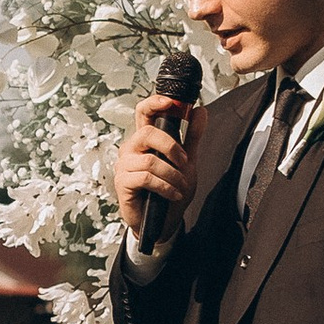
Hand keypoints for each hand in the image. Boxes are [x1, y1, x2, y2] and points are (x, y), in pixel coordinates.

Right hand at [114, 93, 197, 240]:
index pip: (143, 112)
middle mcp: (131, 149)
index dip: (154, 103)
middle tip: (184, 162)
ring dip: (172, 175)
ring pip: (150, 160)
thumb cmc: (170, 190)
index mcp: (145, 140)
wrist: (163, 221)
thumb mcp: (187, 161)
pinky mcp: (122, 183)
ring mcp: (124, 166)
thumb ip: (192, 136)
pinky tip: (173, 194)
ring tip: (180, 186)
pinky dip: (165, 186)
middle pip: (147, 133)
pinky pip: (146, 178)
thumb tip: (200, 111)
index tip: (171, 101)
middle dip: (171, 147)